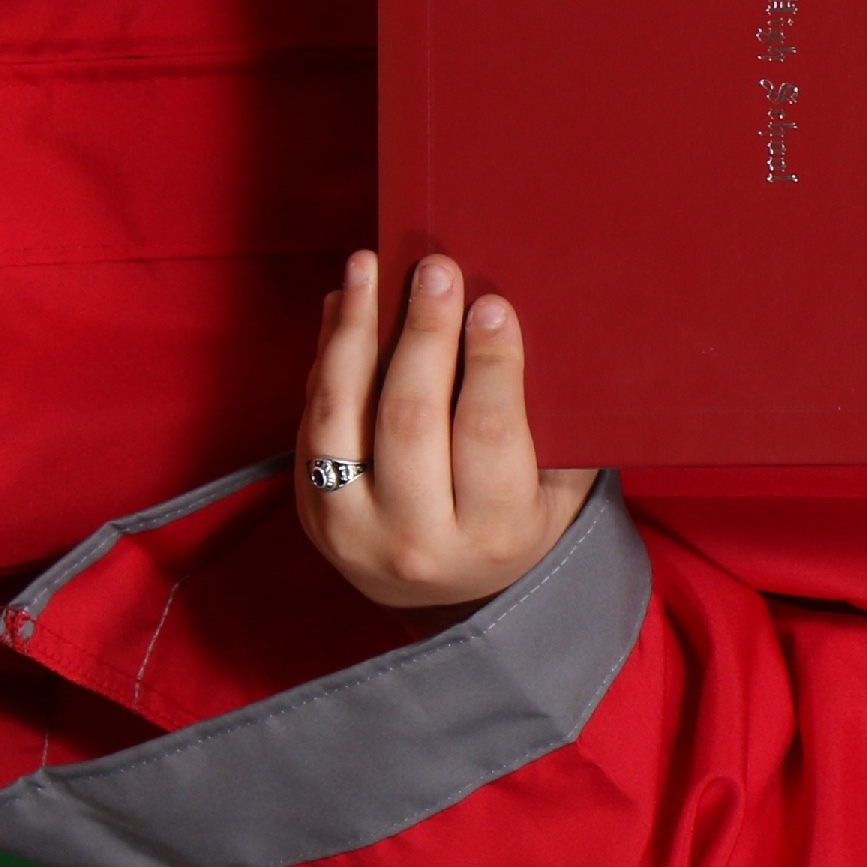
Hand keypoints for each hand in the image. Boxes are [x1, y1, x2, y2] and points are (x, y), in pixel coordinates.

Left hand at [296, 250, 601, 607]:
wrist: (451, 599)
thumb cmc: (517, 520)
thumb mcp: (556, 487)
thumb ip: (547, 420)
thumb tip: (516, 317)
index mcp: (493, 534)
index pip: (487, 434)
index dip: (489, 363)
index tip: (492, 305)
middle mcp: (417, 541)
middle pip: (411, 418)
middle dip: (424, 333)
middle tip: (435, 271)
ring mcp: (352, 530)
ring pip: (343, 416)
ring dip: (355, 332)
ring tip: (369, 268)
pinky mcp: (311, 513)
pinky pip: (313, 422)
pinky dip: (326, 357)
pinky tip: (345, 308)